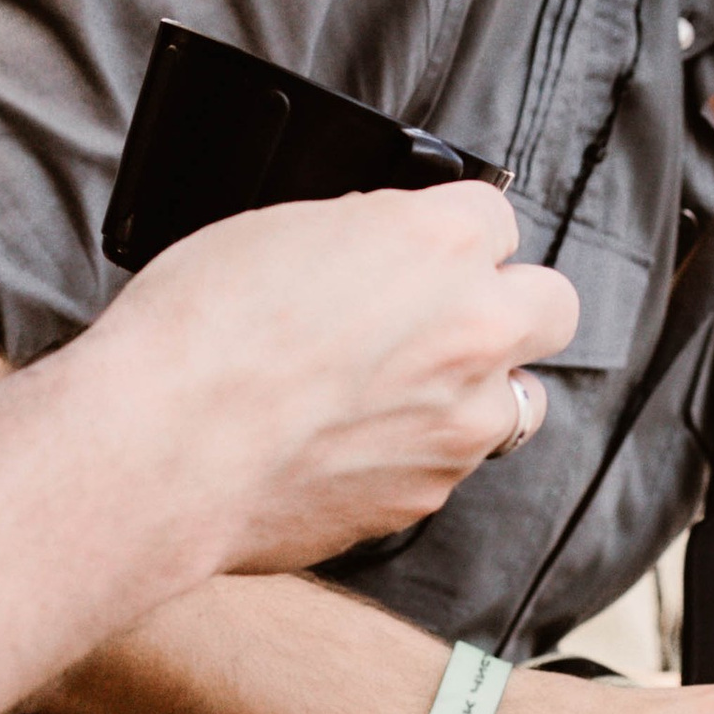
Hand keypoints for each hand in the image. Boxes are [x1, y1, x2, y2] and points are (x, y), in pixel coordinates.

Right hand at [104, 183, 577, 577]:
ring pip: (516, 402)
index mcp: (438, 245)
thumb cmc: (196, 331)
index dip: (455, 236)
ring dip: (475, 392)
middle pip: (554, 306)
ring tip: (394, 396)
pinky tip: (342, 449)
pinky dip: (413, 457)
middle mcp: (473, 332)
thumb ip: (363, 239)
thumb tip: (383, 255)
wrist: (160, 451)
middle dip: (512, 307)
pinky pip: (447, 467)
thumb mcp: (278, 232)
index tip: (425, 253)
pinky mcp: (427, 496)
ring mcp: (460, 426)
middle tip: (449, 318)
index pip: (498, 217)